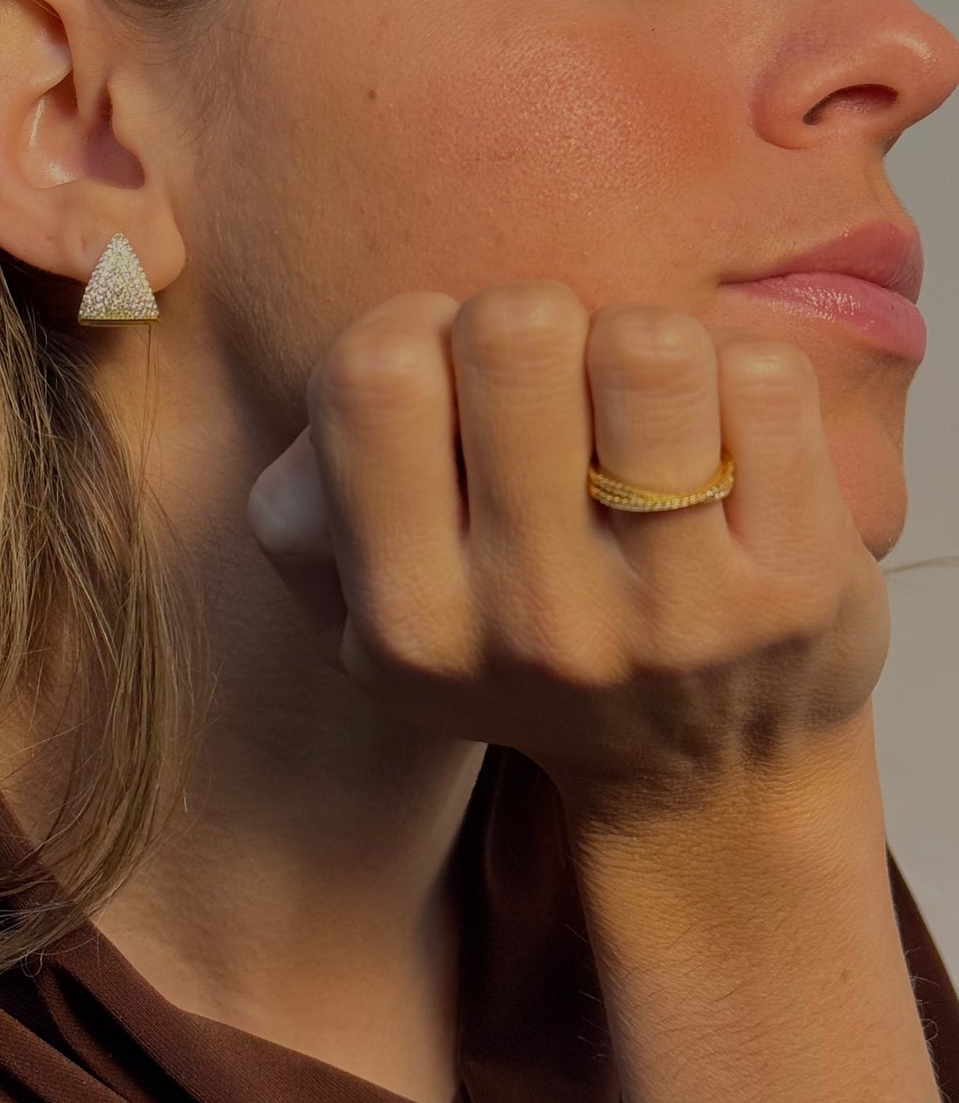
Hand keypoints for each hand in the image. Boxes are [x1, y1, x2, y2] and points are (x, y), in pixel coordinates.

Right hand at [245, 282, 891, 825]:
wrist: (711, 782)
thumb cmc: (532, 652)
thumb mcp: (377, 627)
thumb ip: (304, 518)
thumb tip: (332, 418)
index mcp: (410, 622)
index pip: (373, 375)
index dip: (418, 329)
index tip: (456, 380)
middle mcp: (535, 622)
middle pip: (515, 328)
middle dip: (538, 320)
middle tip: (560, 385)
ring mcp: (675, 609)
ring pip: (648, 346)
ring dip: (645, 345)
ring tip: (646, 411)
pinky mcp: (798, 585)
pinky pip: (764, 379)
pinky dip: (741, 381)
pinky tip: (729, 446)